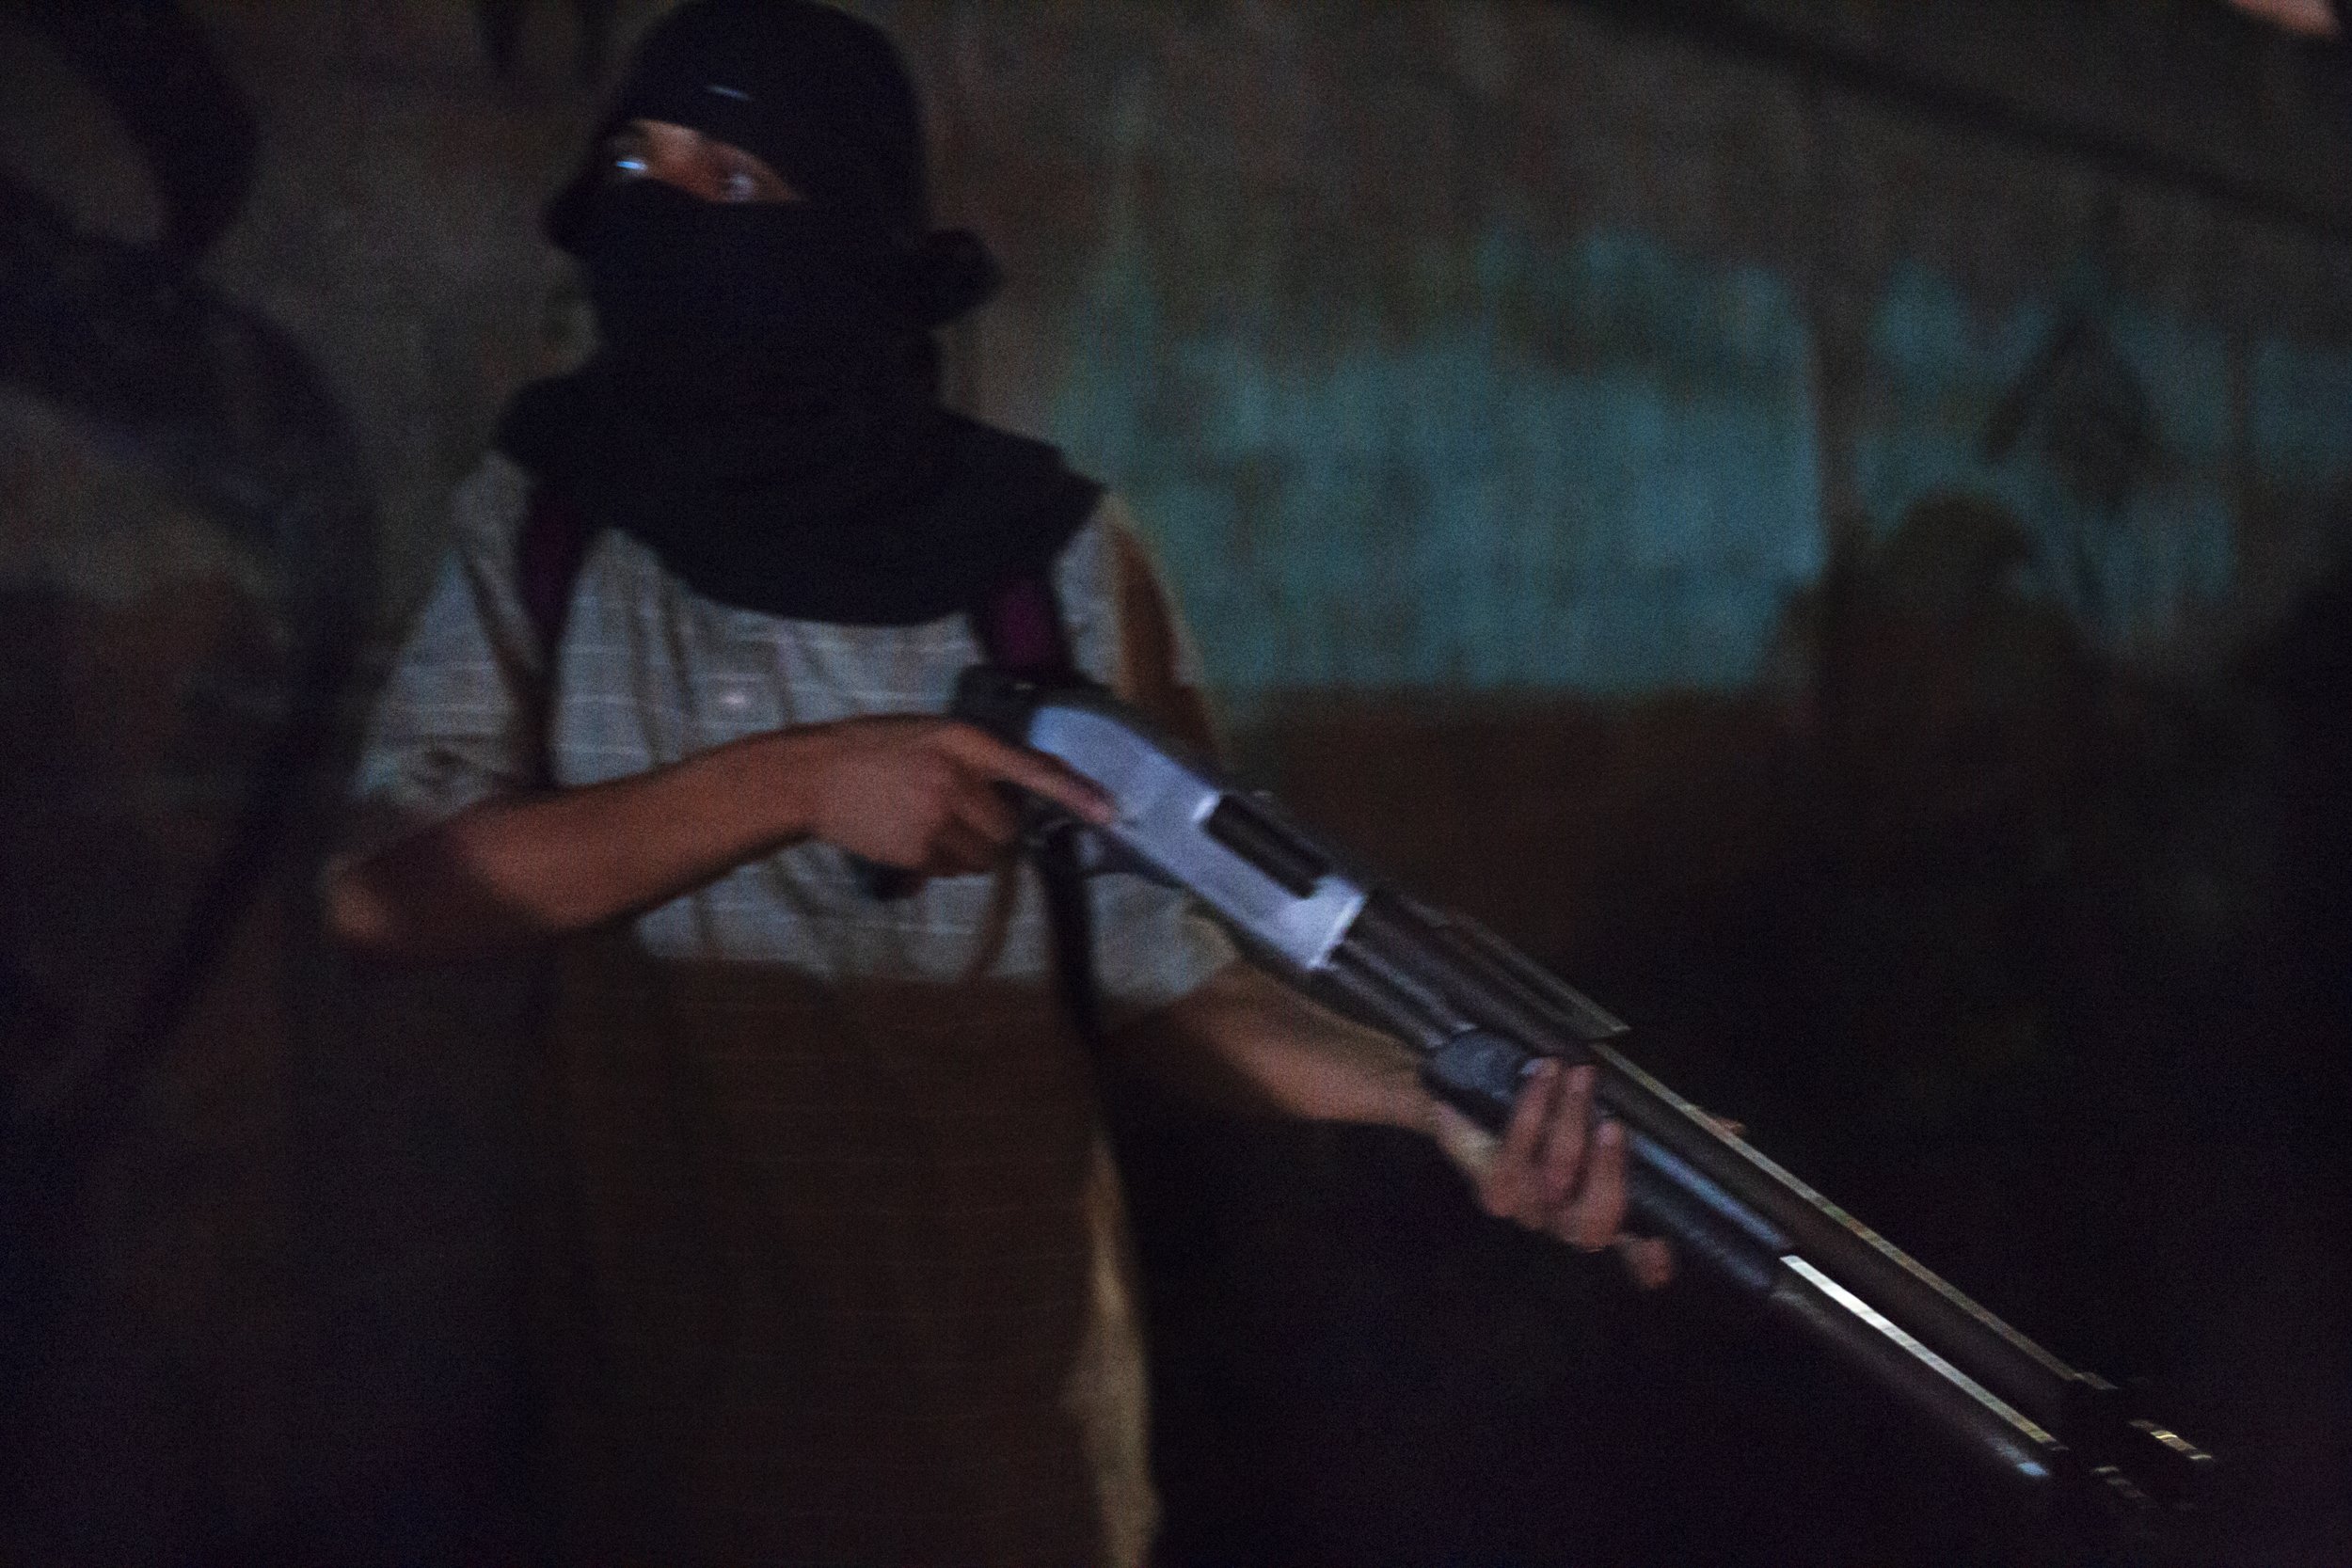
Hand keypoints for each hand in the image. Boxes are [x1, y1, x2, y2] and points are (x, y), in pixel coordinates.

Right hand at [795, 716, 1112, 877]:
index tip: (1108, 811)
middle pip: (1008, 829)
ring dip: (970, 852)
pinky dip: (941, 864)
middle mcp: (956, 779)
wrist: (813, 777)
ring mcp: (937, 818)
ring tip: (931, 829)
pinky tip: (911, 840)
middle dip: (995, 833)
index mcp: (962, 741)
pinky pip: (952, 871)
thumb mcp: (928, 735)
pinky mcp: (918, 851)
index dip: (1073, 792)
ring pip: (984, 857)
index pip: (1030, 768)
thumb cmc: (874, 749)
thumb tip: (1018, 795)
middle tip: (964, 820)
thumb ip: (973, 758)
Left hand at [1430, 1061, 1675, 1289]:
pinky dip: (1528, 1113)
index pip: (1638, 1259)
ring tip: (1574, 1075)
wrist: (1477, 1116)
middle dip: (1606, 1173)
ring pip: (1550, 1180)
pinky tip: (1540, 1077)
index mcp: (1611, 1221)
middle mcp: (1570, 1228)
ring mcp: (1528, 1212)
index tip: (1661, 1248)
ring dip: (1564, 1121)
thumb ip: (1674, 1133)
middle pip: (1593, 1221)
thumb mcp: (1624, 1129)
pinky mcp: (1491, 1189)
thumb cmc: (1564, 1130)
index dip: (1648, 1262)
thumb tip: (1730, 1129)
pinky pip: (1510, 1157)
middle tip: (1614, 1125)